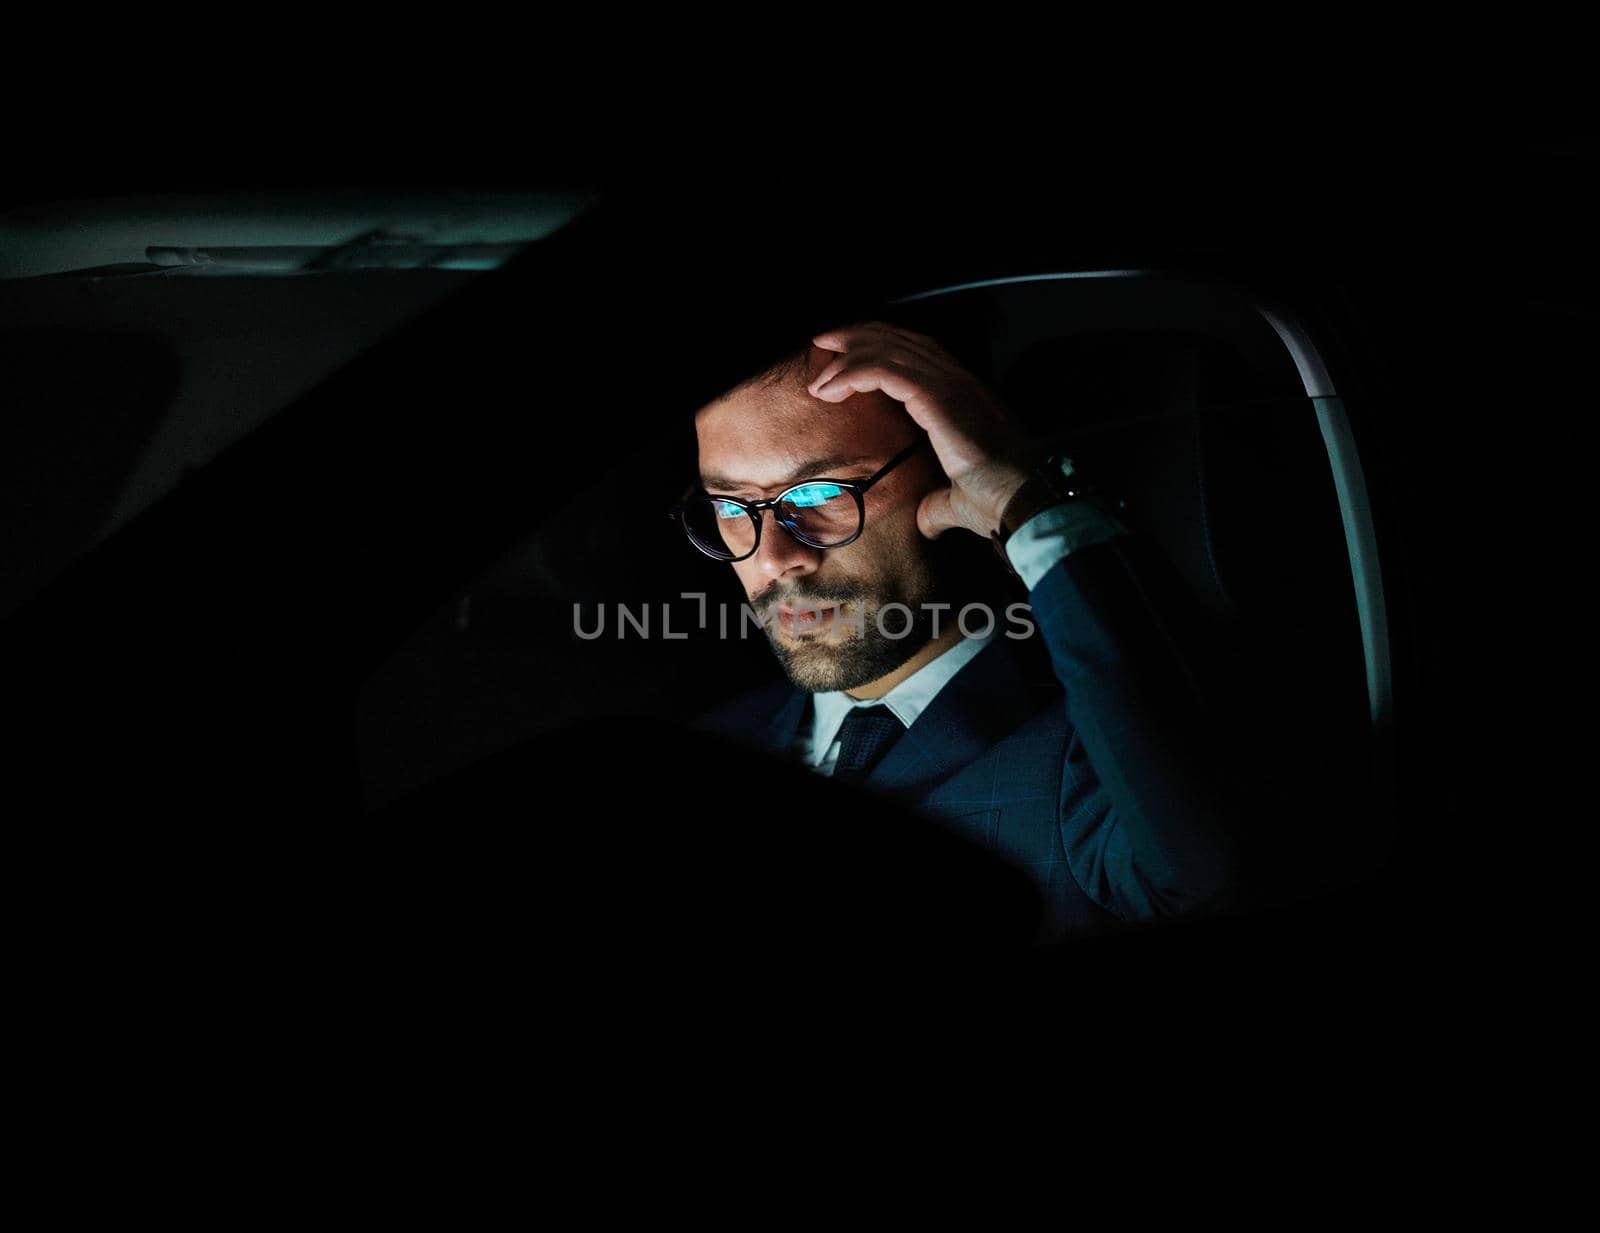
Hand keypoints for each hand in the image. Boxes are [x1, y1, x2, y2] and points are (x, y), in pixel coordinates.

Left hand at [807, 320, 1032, 539]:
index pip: (917, 356)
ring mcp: (950, 385)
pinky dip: (853, 373)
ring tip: (820, 364)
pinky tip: (831, 387)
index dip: (881, 349)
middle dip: (859, 337)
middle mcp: (958, 383)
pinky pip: (884, 371)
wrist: (1024, 499)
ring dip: (849, 353)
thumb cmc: (1000, 502)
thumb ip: (939, 507)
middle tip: (826, 342)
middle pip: (900, 342)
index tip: (846, 357)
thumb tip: (926, 522)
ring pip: (889, 350)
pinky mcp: (938, 397)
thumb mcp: (960, 504)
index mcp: (964, 399)